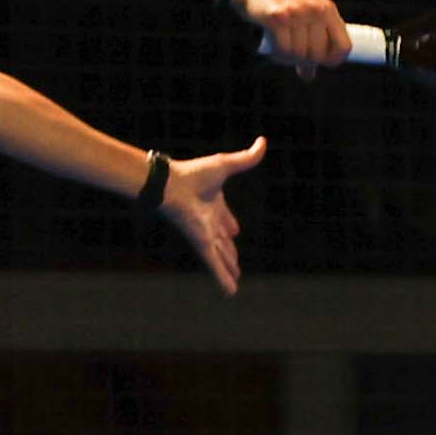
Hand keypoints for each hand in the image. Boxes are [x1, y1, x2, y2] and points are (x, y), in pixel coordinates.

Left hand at [154, 136, 265, 293]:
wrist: (172, 184)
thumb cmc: (194, 173)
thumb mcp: (226, 165)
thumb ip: (246, 158)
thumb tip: (263, 141)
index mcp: (214, 204)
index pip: (224, 218)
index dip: (230, 224)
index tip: (234, 231)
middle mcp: (209, 222)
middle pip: (222, 241)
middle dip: (229, 253)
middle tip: (235, 263)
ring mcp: (205, 235)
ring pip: (220, 257)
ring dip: (227, 270)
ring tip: (233, 283)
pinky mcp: (202, 244)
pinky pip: (215, 265)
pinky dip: (222, 279)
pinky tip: (230, 292)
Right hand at [236, 0, 348, 73]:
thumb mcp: (302, 15)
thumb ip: (311, 41)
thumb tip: (309, 76)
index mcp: (327, 9)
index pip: (344, 46)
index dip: (332, 61)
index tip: (319, 63)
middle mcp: (315, 10)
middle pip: (318, 55)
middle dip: (303, 61)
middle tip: (291, 55)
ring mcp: (297, 14)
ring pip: (299, 55)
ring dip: (287, 58)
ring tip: (279, 49)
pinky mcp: (277, 19)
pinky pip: (282, 51)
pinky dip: (277, 55)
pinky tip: (272, 49)